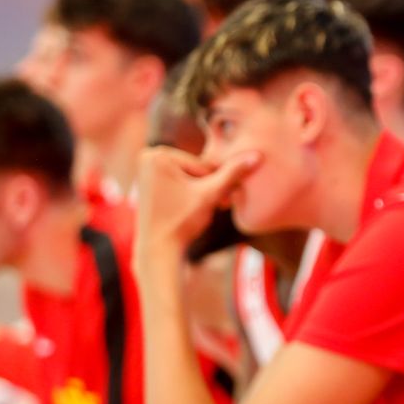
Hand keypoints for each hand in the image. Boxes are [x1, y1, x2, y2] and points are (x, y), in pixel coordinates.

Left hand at [134, 147, 261, 267]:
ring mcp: (145, 168)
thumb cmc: (182, 222)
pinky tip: (187, 209)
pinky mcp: (147, 180)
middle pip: (195, 169)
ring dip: (200, 192)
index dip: (212, 187)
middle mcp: (147, 156)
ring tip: (197, 211)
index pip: (204, 166)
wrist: (158, 249)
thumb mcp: (210, 195)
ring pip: (189, 176)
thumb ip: (232, 174)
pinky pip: (179, 181)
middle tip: (214, 208)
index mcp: (158, 154)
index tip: (216, 203)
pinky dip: (188, 194)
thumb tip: (258, 155)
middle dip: (206, 189)